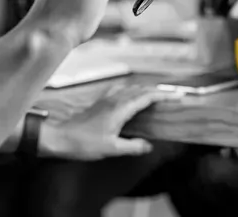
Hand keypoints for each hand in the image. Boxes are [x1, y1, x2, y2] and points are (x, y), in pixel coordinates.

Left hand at [39, 85, 173, 159]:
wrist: (61, 137)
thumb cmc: (84, 143)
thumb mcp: (112, 149)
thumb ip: (133, 146)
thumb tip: (149, 145)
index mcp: (119, 109)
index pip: (146, 97)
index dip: (162, 96)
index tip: (176, 96)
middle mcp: (113, 100)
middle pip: (140, 89)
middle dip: (157, 91)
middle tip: (171, 96)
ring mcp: (105, 100)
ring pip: (130, 89)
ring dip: (145, 90)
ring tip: (156, 95)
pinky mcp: (100, 103)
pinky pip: (120, 91)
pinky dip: (131, 91)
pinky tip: (131, 95)